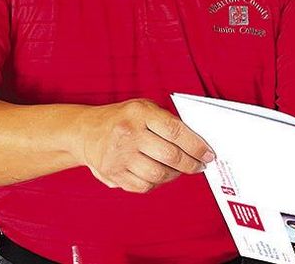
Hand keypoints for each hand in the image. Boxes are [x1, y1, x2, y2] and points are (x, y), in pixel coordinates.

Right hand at [75, 98, 214, 192]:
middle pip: (170, 156)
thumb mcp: (144, 108)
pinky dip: (157, 183)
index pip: (176, 131)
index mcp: (139, 113)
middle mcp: (128, 134)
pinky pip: (144, 186)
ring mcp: (119, 156)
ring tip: (179, 169)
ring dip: (175, 174)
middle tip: (199, 165)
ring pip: (159, 174)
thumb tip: (198, 142)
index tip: (208, 154)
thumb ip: (168, 122)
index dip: (197, 145)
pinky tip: (159, 175)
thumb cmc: (123, 119)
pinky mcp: (112, 174)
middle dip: (191, 164)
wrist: (85, 132)